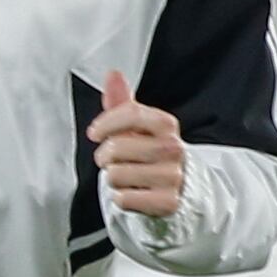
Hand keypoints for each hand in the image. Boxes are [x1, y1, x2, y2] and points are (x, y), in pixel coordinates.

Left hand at [90, 67, 186, 221]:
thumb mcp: (140, 127)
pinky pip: (124, 199)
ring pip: (116, 175)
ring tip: (127, 177)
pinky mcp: (168, 202)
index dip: (105, 123)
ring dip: (114, 179)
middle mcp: (173, 148)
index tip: (95, 133)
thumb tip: (113, 74)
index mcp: (166, 124)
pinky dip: (122, 199)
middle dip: (106, 156)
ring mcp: (172, 176)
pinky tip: (135, 193)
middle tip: (113, 161)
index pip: (129, 113)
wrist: (181, 188)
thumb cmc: (153, 154)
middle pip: (117, 147)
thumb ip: (123, 102)